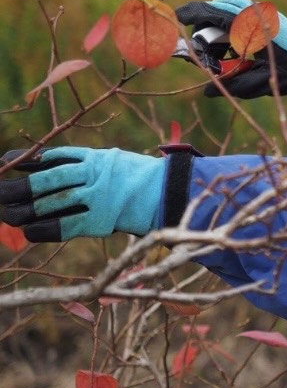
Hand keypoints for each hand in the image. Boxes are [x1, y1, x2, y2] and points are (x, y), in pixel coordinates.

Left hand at [0, 148, 163, 241]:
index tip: (4, 163)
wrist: (168, 195)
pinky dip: (44, 230)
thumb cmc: (135, 179)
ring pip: (52, 202)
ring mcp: (98, 197)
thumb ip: (80, 161)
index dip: (24, 160)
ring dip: (26, 209)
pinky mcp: (102, 219)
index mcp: (95, 158)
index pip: (51, 157)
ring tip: (7, 214)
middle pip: (47, 180)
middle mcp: (94, 175)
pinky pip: (66, 225)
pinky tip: (30, 231)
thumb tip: (40, 165)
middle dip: (18, 187)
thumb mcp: (109, 160)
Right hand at [175, 0, 286, 98]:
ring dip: (217, 24)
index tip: (176, 16)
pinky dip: (229, 24)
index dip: (192, 13)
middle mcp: (255, 15)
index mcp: (252, 27)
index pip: (215, 12)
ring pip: (228, 8)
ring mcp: (261, 13)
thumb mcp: (261, 83)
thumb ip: (233, 85)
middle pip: (218, 7)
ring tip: (221, 51)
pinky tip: (234, 46)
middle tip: (203, 50)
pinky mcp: (265, 16)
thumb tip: (208, 91)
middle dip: (204, 24)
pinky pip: (239, 12)